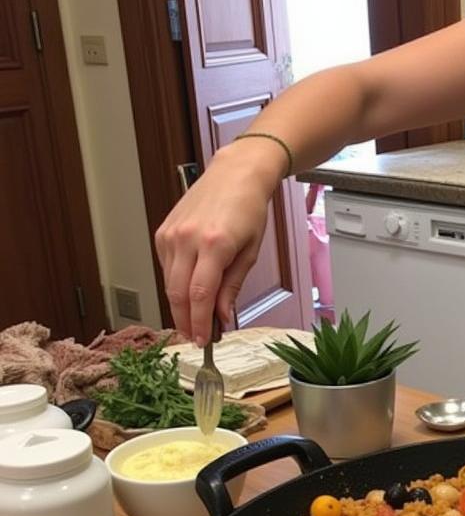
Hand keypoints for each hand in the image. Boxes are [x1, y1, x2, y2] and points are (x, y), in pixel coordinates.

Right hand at [155, 143, 282, 344]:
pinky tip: (188, 293)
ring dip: (179, 306)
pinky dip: (176, 285)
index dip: (198, 323)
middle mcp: (187, 239)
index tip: (201, 341)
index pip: (199, 296)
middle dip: (185, 321)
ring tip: (193, 322)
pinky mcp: (163, 232)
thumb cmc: (249, 209)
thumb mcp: (250, 252)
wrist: (235, 174)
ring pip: (169, 283)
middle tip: (194, 338)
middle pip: (178, 293)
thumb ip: (233, 286)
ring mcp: (171, 235)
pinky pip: (166, 268)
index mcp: (214, 244)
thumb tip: (220, 316)